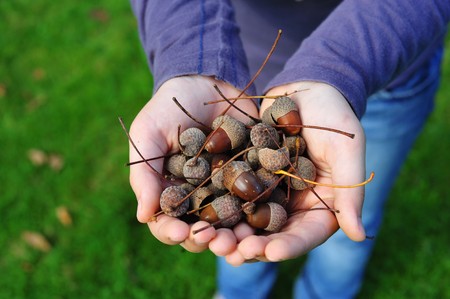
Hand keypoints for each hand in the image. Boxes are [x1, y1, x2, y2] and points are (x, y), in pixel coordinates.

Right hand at [128, 75, 258, 251]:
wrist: (206, 81)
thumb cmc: (168, 109)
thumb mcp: (148, 134)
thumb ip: (144, 174)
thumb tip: (143, 217)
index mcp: (170, 193)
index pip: (168, 223)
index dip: (172, 232)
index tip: (180, 232)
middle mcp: (199, 198)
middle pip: (202, 231)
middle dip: (208, 241)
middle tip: (217, 243)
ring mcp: (226, 190)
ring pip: (231, 223)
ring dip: (236, 235)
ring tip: (242, 240)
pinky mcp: (252, 177)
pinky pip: (258, 200)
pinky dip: (261, 212)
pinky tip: (265, 217)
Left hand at [223, 81, 366, 264]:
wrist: (308, 90)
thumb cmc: (335, 118)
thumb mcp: (347, 150)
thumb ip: (351, 192)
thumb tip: (359, 236)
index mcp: (321, 206)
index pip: (306, 234)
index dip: (289, 246)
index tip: (270, 252)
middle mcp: (293, 205)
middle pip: (273, 235)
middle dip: (253, 247)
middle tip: (234, 253)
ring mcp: (269, 192)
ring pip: (248, 220)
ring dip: (231, 233)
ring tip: (213, 240)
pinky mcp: (249, 176)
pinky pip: (232, 195)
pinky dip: (219, 205)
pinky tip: (202, 213)